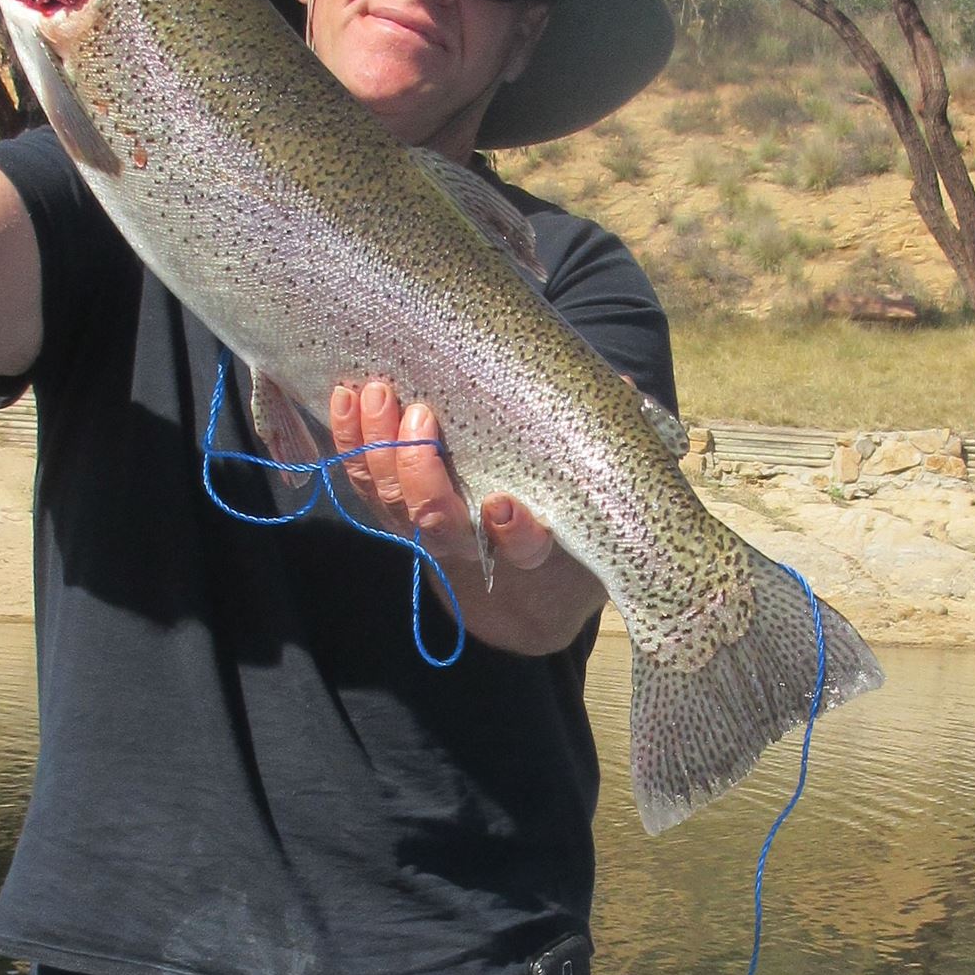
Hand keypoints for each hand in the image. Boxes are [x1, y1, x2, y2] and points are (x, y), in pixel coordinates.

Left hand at [330, 379, 606, 656]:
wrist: (515, 582)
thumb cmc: (560, 514)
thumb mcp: (590, 489)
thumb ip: (606, 442)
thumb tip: (627, 392)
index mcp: (528, 548)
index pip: (522, 550)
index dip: (512, 532)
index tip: (505, 507)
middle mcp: (471, 546)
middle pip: (435, 521)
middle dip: (421, 471)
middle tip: (422, 417)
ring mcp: (426, 530)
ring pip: (392, 500)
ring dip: (377, 447)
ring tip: (376, 392)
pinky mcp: (394, 512)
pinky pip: (364, 483)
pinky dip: (350, 442)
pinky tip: (346, 396)